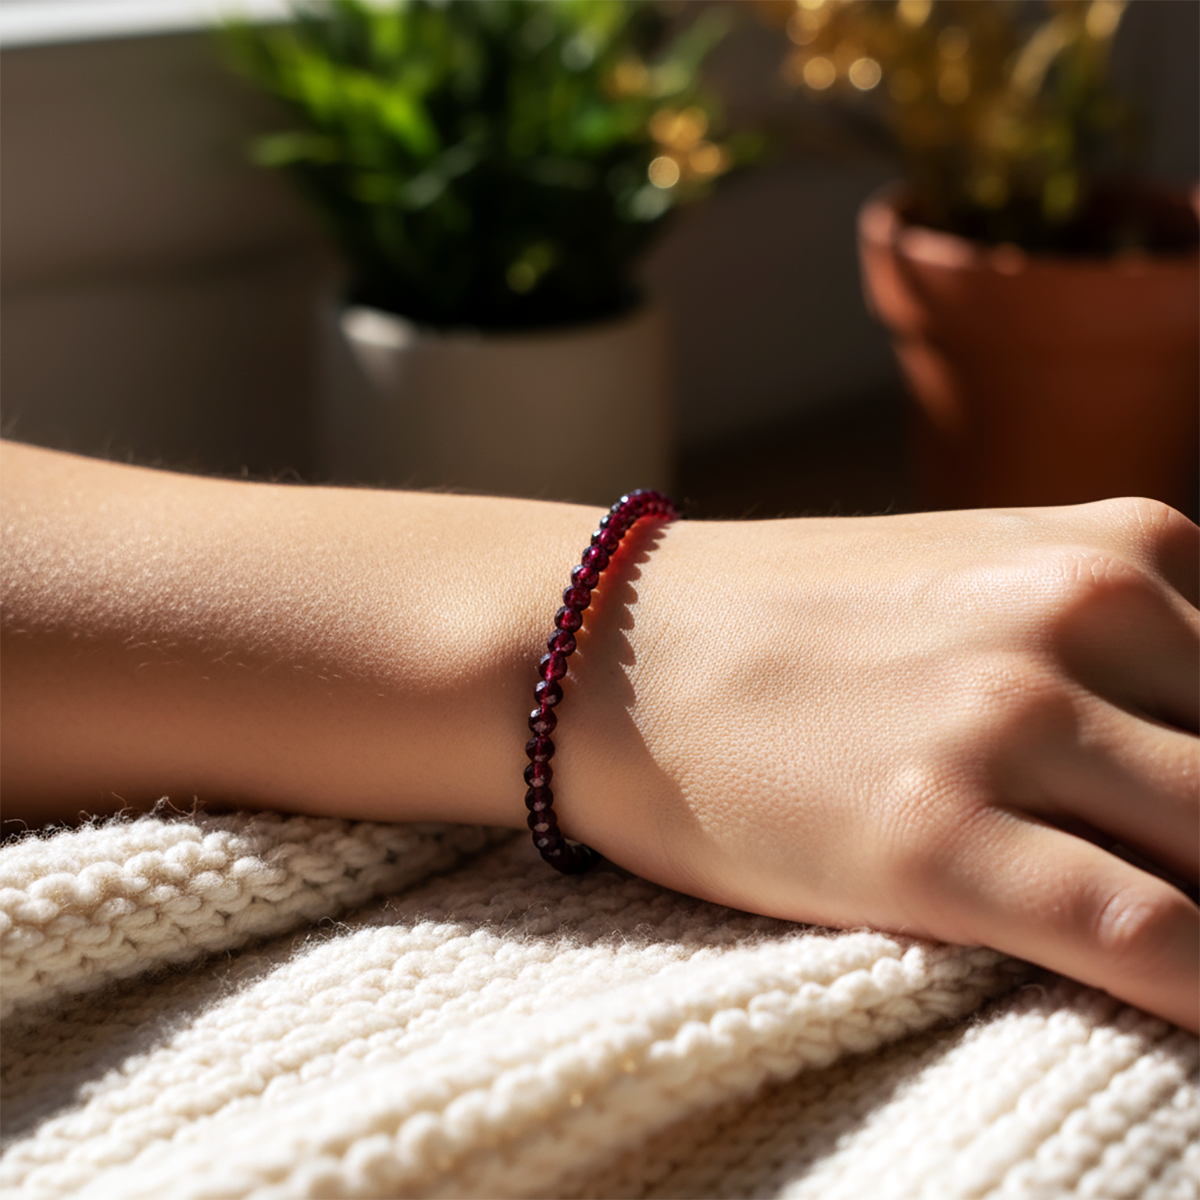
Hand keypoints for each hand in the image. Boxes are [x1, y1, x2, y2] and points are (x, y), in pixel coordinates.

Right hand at [557, 497, 1199, 1033]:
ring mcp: (1003, 722)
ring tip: (1192, 962)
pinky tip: (1197, 1013)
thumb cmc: (798, 625)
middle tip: (1194, 881)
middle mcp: (1082, 617)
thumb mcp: (989, 582)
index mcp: (1122, 550)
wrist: (616, 647)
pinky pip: (1149, 938)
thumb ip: (1121, 646)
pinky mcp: (931, 835)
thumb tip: (1193, 748)